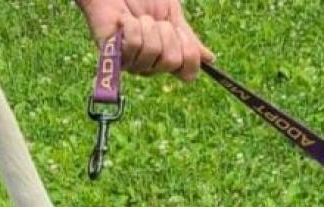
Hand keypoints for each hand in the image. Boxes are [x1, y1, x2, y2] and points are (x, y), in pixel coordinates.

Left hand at [77, 0, 213, 80]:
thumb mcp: (172, 15)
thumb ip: (189, 39)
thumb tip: (210, 59)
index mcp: (167, 59)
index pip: (188, 74)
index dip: (189, 53)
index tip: (179, 31)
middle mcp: (152, 67)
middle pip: (172, 60)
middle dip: (166, 32)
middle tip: (154, 21)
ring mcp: (133, 64)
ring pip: (153, 51)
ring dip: (147, 26)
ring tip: (137, 18)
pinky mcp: (113, 55)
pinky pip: (133, 46)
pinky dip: (131, 26)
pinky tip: (124, 20)